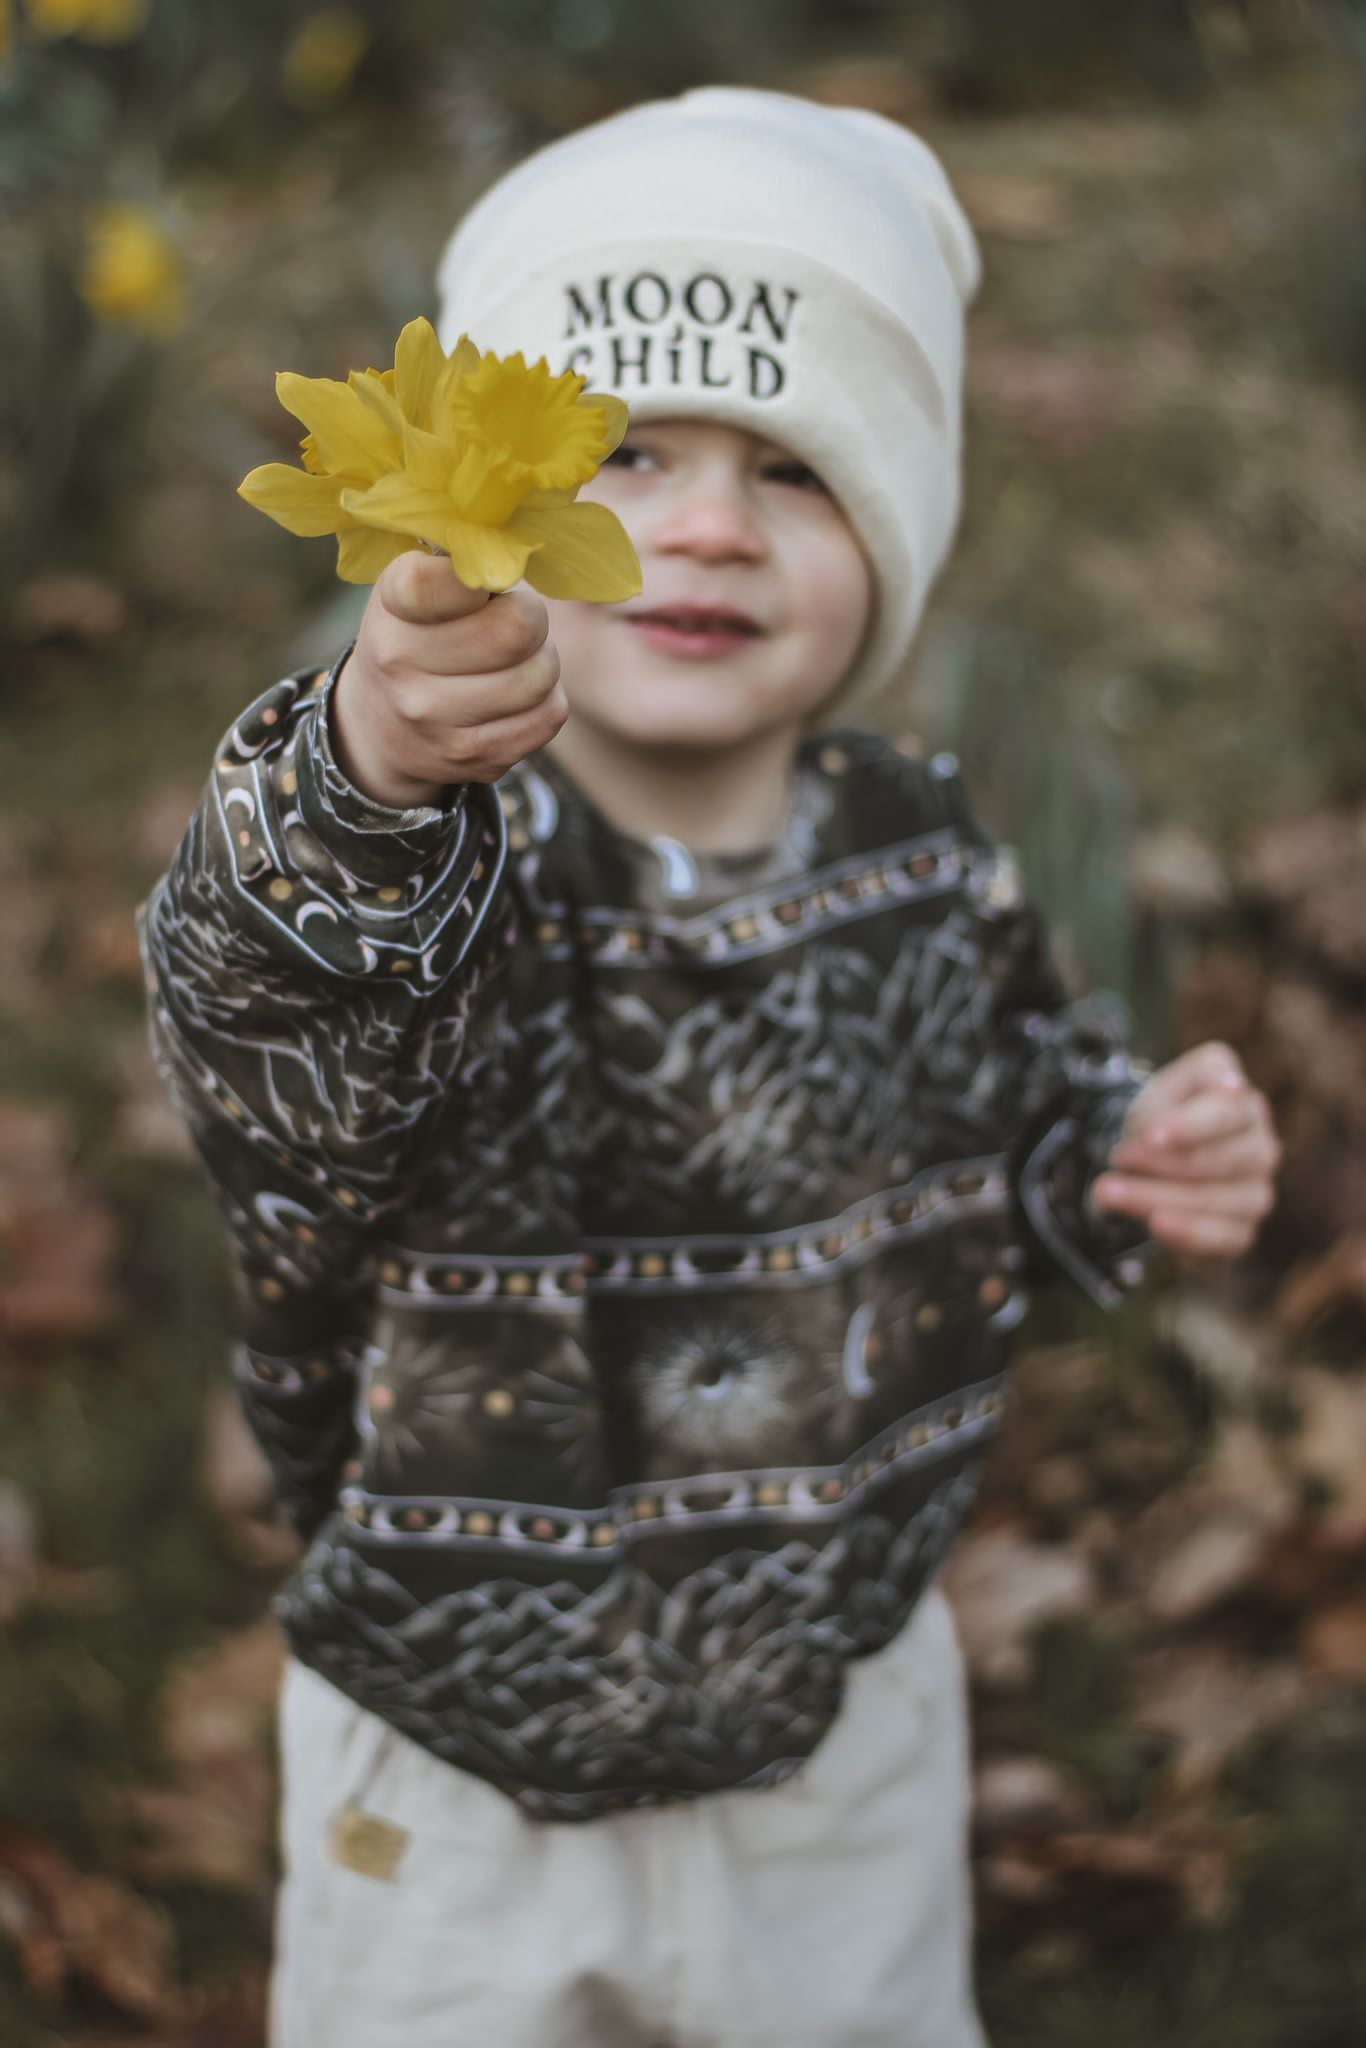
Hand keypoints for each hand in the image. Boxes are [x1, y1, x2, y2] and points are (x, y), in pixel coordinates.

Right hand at [329, 550, 566, 808]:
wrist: (382, 726)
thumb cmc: (417, 634)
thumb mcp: (414, 586)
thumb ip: (458, 561)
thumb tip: (513, 548)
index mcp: (390, 607)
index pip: (444, 580)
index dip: (482, 573)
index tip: (481, 584)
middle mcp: (401, 665)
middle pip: (517, 629)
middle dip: (531, 618)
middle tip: (516, 621)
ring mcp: (434, 718)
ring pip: (538, 676)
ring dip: (542, 662)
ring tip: (517, 660)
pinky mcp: (473, 757)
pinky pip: (548, 717)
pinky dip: (547, 700)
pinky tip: (521, 694)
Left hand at [1091, 1040, 1279, 1258]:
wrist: (1148, 1155)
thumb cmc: (1161, 1115)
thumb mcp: (1166, 1088)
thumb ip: (1194, 1081)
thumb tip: (1234, 1085)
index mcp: (1244, 1103)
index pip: (1228, 1113)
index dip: (1190, 1126)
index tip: (1151, 1136)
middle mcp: (1260, 1147)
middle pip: (1217, 1161)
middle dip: (1160, 1164)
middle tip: (1115, 1159)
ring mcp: (1256, 1191)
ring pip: (1215, 1201)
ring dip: (1157, 1198)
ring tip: (1108, 1191)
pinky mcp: (1243, 1229)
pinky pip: (1225, 1238)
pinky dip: (1188, 1233)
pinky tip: (1155, 1224)